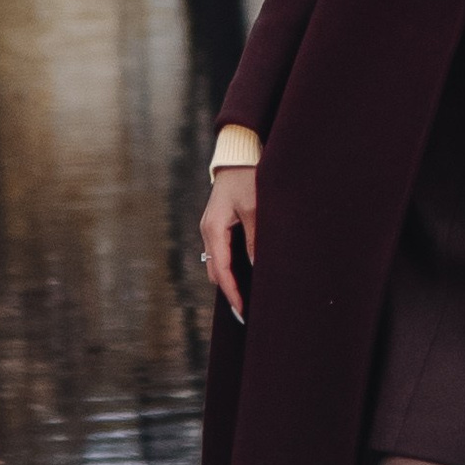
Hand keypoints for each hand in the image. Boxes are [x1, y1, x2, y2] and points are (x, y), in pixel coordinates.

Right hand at [201, 164, 256, 322]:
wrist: (238, 153)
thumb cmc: (247, 177)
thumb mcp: (255, 208)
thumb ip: (255, 239)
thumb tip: (257, 268)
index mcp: (214, 229)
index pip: (221, 270)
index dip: (232, 293)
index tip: (243, 311)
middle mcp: (208, 230)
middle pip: (216, 271)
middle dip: (230, 291)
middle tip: (248, 310)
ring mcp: (211, 227)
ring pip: (217, 262)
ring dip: (229, 279)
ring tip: (248, 296)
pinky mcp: (218, 223)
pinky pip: (221, 251)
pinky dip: (230, 266)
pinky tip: (245, 272)